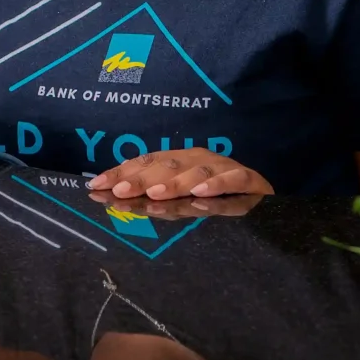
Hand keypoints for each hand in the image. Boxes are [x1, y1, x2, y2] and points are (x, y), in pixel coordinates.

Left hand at [87, 150, 271, 206]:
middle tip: (119, 192)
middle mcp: (198, 160)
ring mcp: (223, 168)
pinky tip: (199, 196)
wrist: (265, 197)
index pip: (144, 164)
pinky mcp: (248, 181)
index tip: (95, 187)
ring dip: (174, 184)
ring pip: (197, 174)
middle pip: (166, 167)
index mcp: (179, 161)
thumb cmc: (215, 197)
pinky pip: (231, 183)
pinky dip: (215, 187)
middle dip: (140, 179)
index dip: (120, 173)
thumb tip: (114, 199)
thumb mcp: (181, 198)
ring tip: (155, 195)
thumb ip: (153, 199)